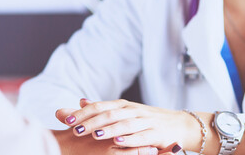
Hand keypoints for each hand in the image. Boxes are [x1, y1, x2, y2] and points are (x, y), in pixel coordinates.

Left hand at [55, 99, 197, 150]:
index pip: (100, 106)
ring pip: (124, 124)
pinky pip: (141, 137)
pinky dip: (130, 139)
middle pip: (109, 114)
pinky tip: (118, 142)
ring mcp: (145, 121)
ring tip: (94, 134)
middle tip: (75, 129)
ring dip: (108, 129)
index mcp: (123, 106)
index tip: (66, 119)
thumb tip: (80, 102)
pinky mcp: (156, 134)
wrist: (178, 124)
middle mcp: (133, 111)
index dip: (83, 112)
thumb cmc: (146, 119)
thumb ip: (102, 109)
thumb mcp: (124, 112)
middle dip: (91, 121)